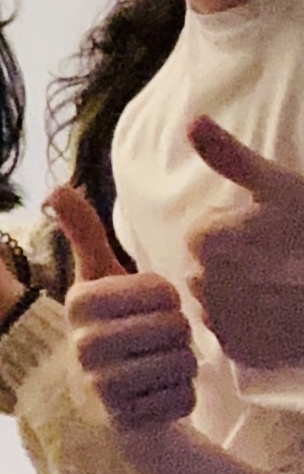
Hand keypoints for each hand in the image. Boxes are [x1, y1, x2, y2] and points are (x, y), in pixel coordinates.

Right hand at [48, 184, 197, 432]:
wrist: (95, 400)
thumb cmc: (106, 327)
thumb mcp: (95, 278)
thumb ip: (82, 230)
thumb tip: (54, 188)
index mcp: (79, 304)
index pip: (163, 291)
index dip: (168, 298)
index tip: (147, 308)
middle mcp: (83, 345)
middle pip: (175, 328)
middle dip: (177, 333)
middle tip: (156, 340)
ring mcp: (102, 388)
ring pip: (184, 363)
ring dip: (181, 364)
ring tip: (157, 364)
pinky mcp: (125, 422)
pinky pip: (185, 398)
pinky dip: (181, 395)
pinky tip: (157, 392)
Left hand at [188, 117, 303, 368]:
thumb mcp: (279, 185)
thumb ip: (228, 156)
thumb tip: (191, 120)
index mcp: (205, 240)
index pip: (202, 231)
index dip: (235, 228)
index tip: (269, 230)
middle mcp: (203, 283)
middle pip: (205, 268)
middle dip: (233, 262)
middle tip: (279, 259)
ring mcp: (222, 322)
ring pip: (216, 302)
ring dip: (238, 295)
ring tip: (282, 287)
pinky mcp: (241, 354)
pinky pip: (233, 336)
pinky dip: (250, 329)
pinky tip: (281, 316)